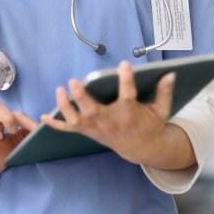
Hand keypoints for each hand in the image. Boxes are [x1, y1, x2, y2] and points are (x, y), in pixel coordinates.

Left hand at [39, 61, 175, 165]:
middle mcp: (109, 121)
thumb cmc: (149, 124)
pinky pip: (69, 129)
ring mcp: (96, 128)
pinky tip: (43, 117)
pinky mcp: (88, 131)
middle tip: (74, 81)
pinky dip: (55, 124)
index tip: (124, 65)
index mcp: (128, 113)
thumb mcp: (161, 110)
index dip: (126, 79)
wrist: (141, 149)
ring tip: (60, 90)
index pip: (128, 94)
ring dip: (66, 107)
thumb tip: (171, 73)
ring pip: (77, 119)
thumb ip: (164, 92)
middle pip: (92, 110)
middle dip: (82, 97)